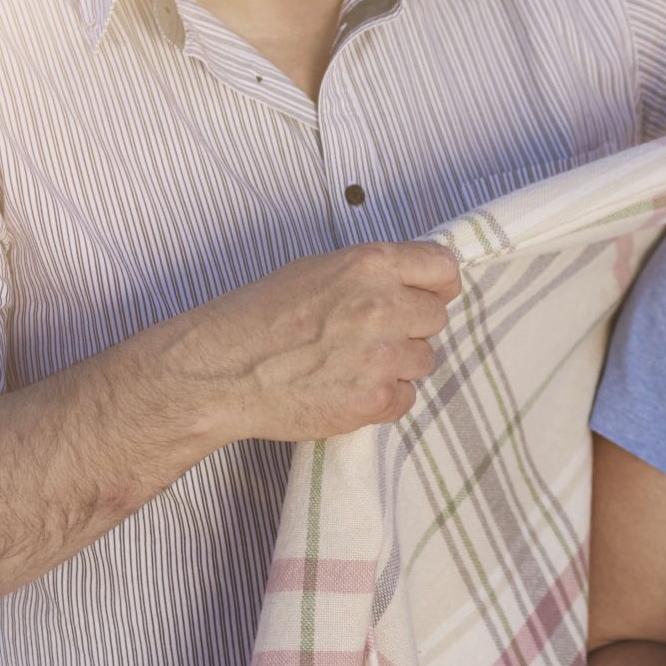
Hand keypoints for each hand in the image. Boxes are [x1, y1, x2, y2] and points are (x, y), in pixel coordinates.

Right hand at [147, 242, 461, 445]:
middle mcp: (383, 306)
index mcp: (370, 265)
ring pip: (424, 359)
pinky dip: (383, 398)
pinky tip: (347, 389)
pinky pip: (406, 398)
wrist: (221, 371)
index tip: (427, 294)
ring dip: (397, 364)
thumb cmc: (256, 318)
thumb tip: (406, 283)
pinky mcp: (374, 400)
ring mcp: (382, 356)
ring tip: (351, 363)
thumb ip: (369, 274)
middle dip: (411, 326)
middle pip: (436, 317)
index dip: (436, 285)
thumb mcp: (315, 269)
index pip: (444, 268)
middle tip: (372, 335)